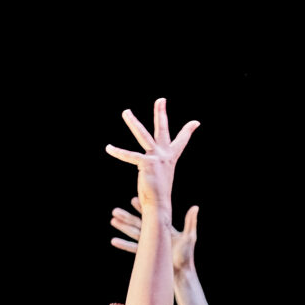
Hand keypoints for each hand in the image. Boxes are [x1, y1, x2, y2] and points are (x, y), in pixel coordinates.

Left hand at [106, 98, 198, 214]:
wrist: (158, 205)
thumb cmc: (158, 193)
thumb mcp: (162, 175)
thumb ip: (162, 166)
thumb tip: (160, 166)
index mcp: (170, 157)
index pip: (181, 140)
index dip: (188, 130)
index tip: (196, 122)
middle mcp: (165, 155)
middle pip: (163, 129)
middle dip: (161, 112)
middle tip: (161, 99)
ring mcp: (156, 157)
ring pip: (143, 135)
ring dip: (133, 122)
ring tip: (125, 112)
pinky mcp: (146, 163)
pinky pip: (129, 155)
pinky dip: (118, 152)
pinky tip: (109, 148)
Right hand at [111, 199, 197, 272]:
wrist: (181, 273)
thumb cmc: (187, 255)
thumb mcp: (190, 237)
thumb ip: (190, 222)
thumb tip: (195, 207)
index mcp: (164, 228)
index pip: (152, 215)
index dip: (142, 208)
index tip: (133, 199)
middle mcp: (155, 235)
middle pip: (138, 223)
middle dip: (127, 217)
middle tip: (115, 210)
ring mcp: (150, 244)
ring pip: (133, 233)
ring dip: (123, 227)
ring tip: (112, 221)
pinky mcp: (147, 254)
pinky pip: (133, 248)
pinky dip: (124, 244)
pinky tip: (113, 241)